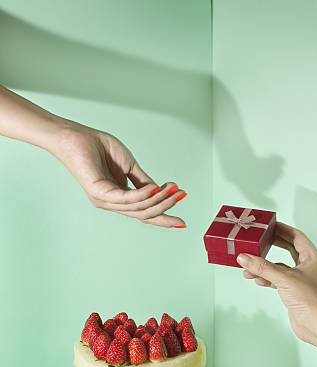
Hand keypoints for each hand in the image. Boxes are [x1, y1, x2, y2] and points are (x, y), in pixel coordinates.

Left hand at [51, 123, 186, 227]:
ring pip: (137, 207)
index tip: (182, 222)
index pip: (144, 213)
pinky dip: (143, 194)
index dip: (164, 218)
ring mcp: (104, 200)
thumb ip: (144, 181)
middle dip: (166, 207)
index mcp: (118, 198)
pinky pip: (125, 198)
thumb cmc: (98, 148)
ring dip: (159, 199)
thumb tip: (162, 192)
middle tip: (182, 196)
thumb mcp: (129, 166)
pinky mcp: (98, 192)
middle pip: (144, 214)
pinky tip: (156, 188)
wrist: (75, 136)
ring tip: (173, 189)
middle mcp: (111, 203)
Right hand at [236, 223, 316, 356]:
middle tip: (257, 240)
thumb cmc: (311, 300)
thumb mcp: (284, 279)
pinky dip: (267, 278)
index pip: (296, 236)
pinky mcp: (294, 291)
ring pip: (279, 266)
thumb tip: (245, 258)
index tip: (269, 225)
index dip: (282, 229)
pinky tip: (256, 279)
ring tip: (248, 266)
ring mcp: (300, 279)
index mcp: (312, 257)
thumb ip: (263, 267)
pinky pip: (277, 280)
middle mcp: (307, 266)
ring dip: (264, 266)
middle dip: (271, 246)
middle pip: (287, 249)